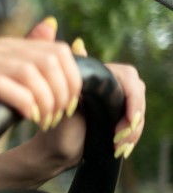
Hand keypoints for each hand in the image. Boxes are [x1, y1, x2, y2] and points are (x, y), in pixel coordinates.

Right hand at [0, 17, 145, 184]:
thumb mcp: (25, 89)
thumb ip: (40, 60)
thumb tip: (50, 22)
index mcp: (7, 47)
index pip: (56, 50)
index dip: (72, 79)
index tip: (70, 105)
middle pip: (45, 60)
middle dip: (59, 92)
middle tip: (57, 116)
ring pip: (26, 72)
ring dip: (43, 100)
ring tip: (44, 121)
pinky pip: (0, 84)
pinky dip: (22, 102)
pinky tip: (28, 117)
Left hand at [33, 37, 145, 168]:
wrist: (52, 149)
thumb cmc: (53, 123)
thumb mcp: (61, 101)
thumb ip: (72, 78)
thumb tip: (79, 43)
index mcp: (99, 77)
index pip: (128, 76)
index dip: (133, 98)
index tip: (130, 119)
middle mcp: (110, 87)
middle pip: (137, 94)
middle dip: (134, 117)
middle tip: (120, 136)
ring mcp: (116, 104)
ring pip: (138, 112)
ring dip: (133, 131)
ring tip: (118, 147)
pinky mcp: (118, 121)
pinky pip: (135, 126)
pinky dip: (131, 138)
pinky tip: (121, 149)